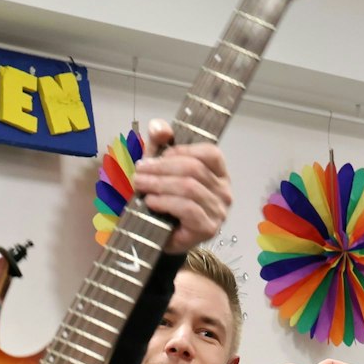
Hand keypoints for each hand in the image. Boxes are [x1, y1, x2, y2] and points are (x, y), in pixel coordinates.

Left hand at [136, 119, 232, 251]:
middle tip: (139, 171)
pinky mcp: (208, 228)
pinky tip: (151, 202)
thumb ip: (159, 143)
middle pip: (194, 169)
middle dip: (162, 168)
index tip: (158, 156)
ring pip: (189, 188)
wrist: (160, 236)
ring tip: (140, 185)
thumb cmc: (164, 199)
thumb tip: (160, 128)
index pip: (210, 153)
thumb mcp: (159, 167)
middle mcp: (224, 191)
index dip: (181, 151)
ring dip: (159, 184)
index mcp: (218, 173)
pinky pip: (187, 208)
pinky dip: (166, 202)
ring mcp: (219, 211)